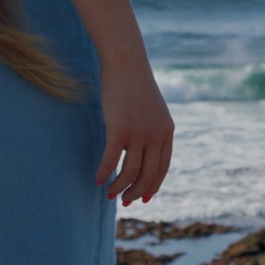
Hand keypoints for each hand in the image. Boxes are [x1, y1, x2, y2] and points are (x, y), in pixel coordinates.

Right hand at [95, 62, 173, 205]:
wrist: (127, 64)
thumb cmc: (135, 86)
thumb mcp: (152, 110)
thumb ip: (153, 130)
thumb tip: (142, 152)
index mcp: (167, 132)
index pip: (162, 169)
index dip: (153, 186)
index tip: (145, 198)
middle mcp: (156, 136)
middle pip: (148, 175)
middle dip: (136, 193)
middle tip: (124, 201)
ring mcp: (139, 134)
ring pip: (130, 172)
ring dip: (119, 187)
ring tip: (110, 193)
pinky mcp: (120, 130)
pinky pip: (111, 160)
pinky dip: (104, 172)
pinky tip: (97, 179)